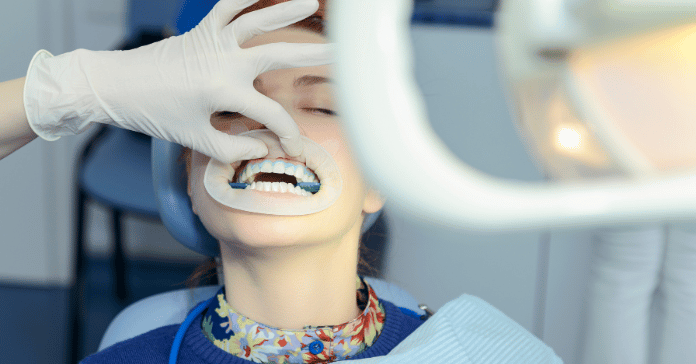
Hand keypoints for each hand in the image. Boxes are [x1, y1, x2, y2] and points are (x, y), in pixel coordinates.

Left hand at [23, 0, 330, 162]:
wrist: (117, 86)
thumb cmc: (156, 115)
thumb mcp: (195, 140)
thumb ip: (233, 147)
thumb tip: (263, 146)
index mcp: (223, 92)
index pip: (271, 115)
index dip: (287, 133)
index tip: (293, 146)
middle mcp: (223, 61)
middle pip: (277, 55)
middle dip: (312, 56)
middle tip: (341, 53)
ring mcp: (213, 41)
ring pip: (257, 21)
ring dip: (286, 11)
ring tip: (313, 2)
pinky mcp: (202, 29)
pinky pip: (228, 4)